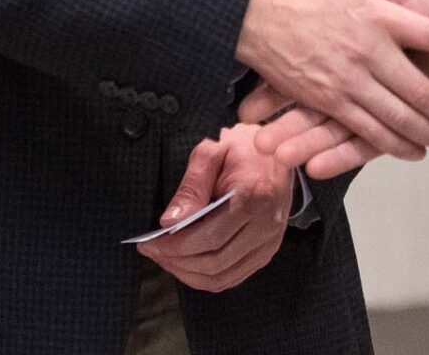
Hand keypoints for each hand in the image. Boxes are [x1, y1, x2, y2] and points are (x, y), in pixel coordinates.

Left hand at [140, 125, 292, 292]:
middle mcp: (266, 224)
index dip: (174, 247)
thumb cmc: (243, 150)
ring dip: (189, 274)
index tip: (148, 244)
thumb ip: (191, 185)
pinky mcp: (268, 251)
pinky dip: (206, 278)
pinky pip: (233, 277)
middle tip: (152, 252)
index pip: (208, 238)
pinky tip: (188, 265)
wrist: (280, 152)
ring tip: (166, 259)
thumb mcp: (213, 152)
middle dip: (176, 262)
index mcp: (253, 196)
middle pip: (214, 262)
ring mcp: (270, 241)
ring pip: (223, 277)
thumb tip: (170, 221)